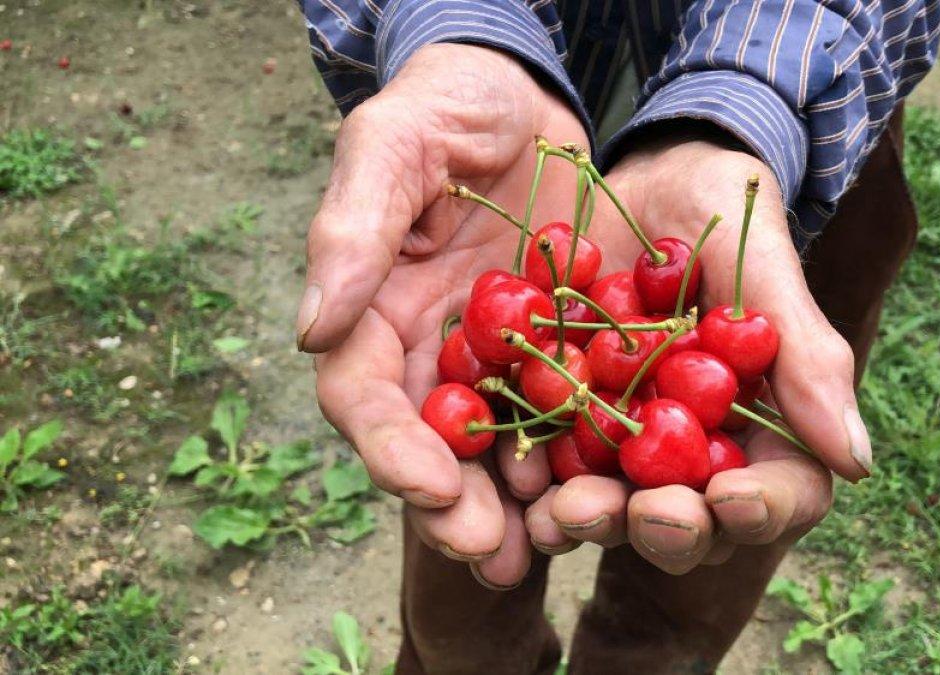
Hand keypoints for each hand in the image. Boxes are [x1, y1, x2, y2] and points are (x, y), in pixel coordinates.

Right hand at [297, 44, 612, 586]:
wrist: (525, 92)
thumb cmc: (445, 102)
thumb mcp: (393, 142)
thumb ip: (352, 230)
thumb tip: (311, 331)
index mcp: (374, 309)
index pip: (365, 394)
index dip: (392, 448)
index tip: (431, 488)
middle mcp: (430, 347)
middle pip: (432, 443)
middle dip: (455, 504)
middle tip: (490, 553)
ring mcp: (497, 353)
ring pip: (501, 445)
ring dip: (517, 504)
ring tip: (544, 550)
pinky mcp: (560, 346)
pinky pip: (569, 409)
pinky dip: (581, 454)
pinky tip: (605, 491)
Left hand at [525, 137, 867, 572]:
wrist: (631, 173)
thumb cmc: (717, 205)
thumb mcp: (758, 260)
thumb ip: (803, 355)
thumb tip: (856, 461)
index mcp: (764, 420)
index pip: (782, 490)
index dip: (763, 508)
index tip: (731, 496)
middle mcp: (697, 446)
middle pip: (697, 520)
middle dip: (672, 528)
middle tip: (647, 513)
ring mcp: (626, 440)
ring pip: (618, 508)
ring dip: (596, 521)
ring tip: (567, 512)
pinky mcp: (560, 419)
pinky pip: (546, 467)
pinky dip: (532, 486)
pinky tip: (517, 486)